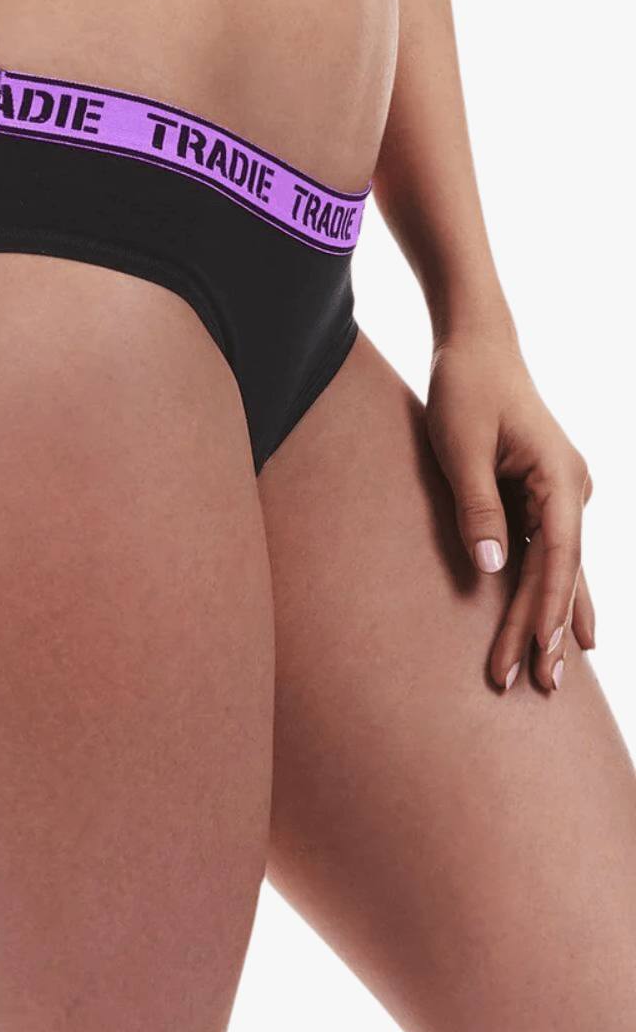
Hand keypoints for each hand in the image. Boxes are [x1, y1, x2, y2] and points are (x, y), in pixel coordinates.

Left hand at [425, 330, 594, 691]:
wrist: (475, 344)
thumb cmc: (465, 387)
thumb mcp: (460, 446)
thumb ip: (477, 506)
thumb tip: (493, 568)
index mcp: (559, 476)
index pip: (558, 555)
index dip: (549, 606)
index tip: (540, 650)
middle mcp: (572, 488)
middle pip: (561, 570)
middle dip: (547, 628)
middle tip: (542, 686)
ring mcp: (561, 492)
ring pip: (558, 567)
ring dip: (550, 617)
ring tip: (555, 674)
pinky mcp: (542, 494)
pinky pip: (548, 553)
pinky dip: (548, 590)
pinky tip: (564, 629)